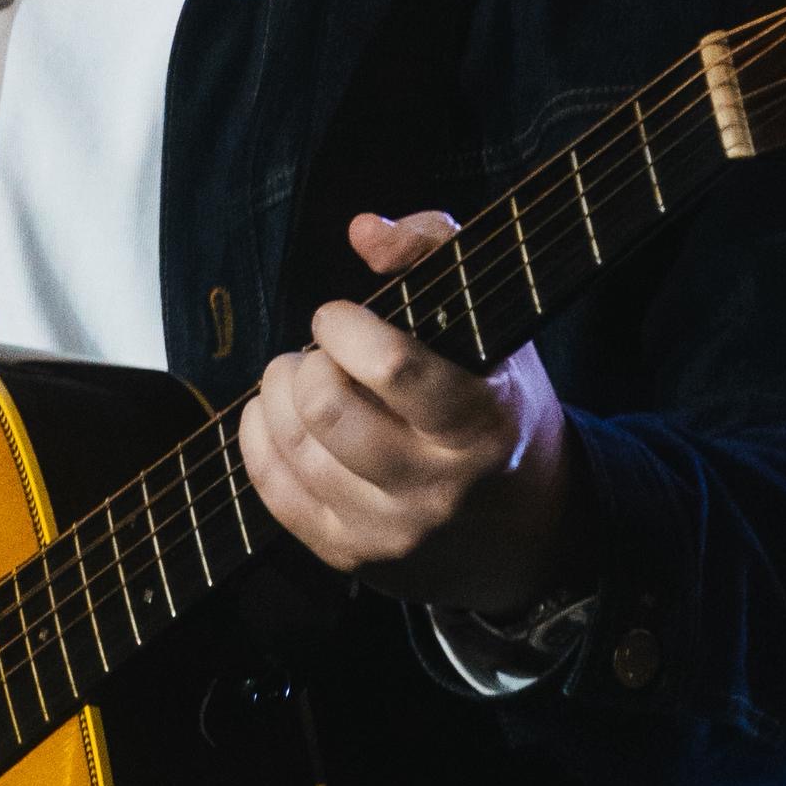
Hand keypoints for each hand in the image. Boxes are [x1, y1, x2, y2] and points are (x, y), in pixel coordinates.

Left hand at [239, 210, 586, 616]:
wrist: (528, 530)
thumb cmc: (498, 405)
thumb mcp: (495, 327)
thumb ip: (436, 252)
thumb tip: (363, 230)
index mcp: (479, 422)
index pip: (392, 367)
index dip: (344, 326)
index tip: (337, 315)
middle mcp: (436, 486)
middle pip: (325, 408)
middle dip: (302, 363)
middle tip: (316, 352)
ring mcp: (390, 529)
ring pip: (293, 448)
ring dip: (276, 395)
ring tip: (298, 379)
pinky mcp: (351, 555)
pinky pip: (275, 492)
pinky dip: (258, 439)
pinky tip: (272, 414)